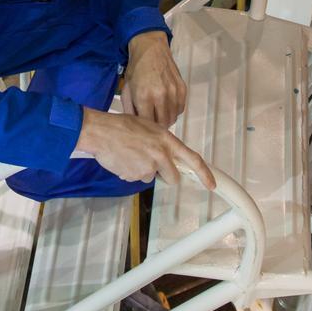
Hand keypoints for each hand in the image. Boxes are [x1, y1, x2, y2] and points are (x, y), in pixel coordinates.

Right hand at [79, 108, 213, 188]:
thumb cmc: (121, 125)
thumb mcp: (148, 127)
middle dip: (164, 176)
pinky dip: (130, 172)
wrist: (100, 131)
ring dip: (142, 170)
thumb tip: (167, 155)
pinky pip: (135, 178)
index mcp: (166, 140)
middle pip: (173, 178)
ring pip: (151, 177)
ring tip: (129, 155)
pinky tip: (122, 159)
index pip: (193, 158)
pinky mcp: (135, 175)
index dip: (204, 174)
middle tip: (150, 164)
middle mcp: (161, 154)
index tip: (211, 185)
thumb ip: (161, 142)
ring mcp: (148, 166)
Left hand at [122, 30, 185, 127]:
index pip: (149, 124)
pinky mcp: (182, 89)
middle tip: (151, 120)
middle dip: (157, 125)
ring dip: (166, 119)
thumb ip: (130, 110)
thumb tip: (136, 125)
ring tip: (158, 112)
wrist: (150, 49)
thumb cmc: (136, 69)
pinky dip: (174, 110)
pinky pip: (180, 109)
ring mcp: (174, 92)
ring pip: (173, 118)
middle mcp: (161, 96)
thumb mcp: (126, 90)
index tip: (144, 125)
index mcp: (144, 97)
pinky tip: (166, 104)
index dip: (146, 127)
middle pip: (163, 124)